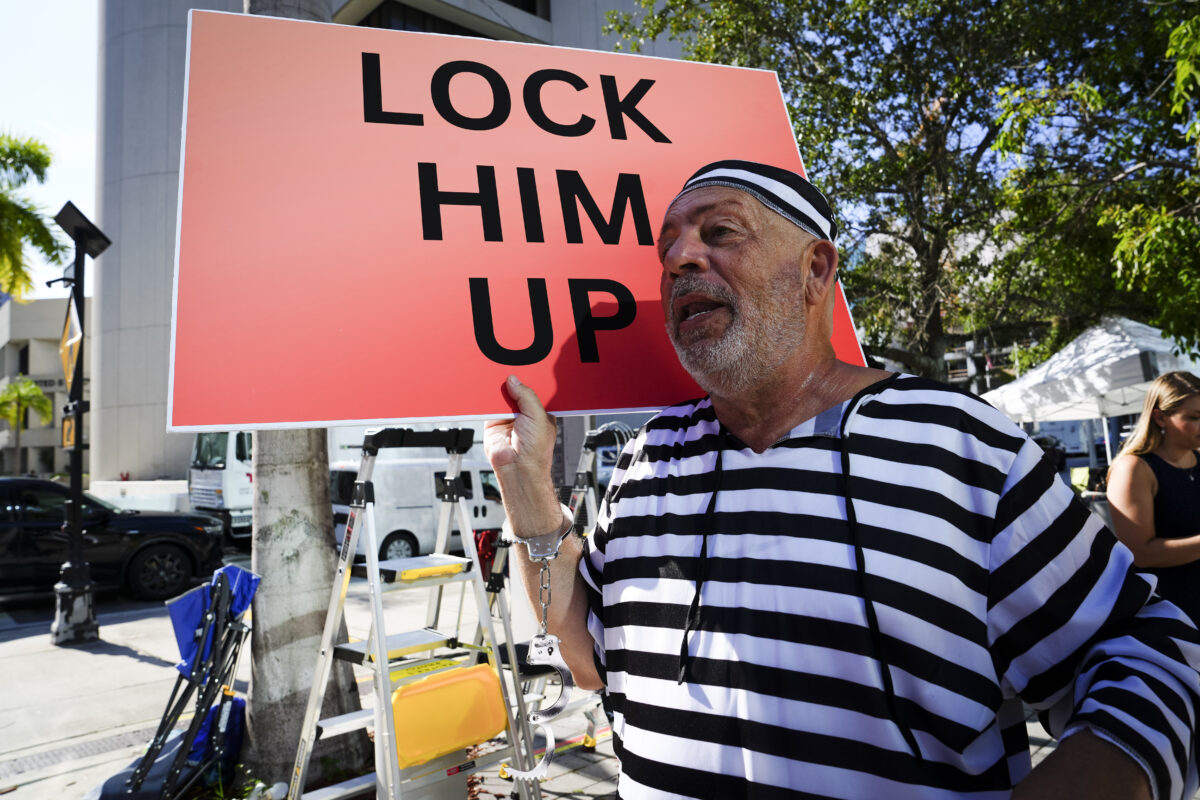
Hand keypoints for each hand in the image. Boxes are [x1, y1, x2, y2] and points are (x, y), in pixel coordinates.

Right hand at [484, 376, 561, 534]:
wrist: (517, 469)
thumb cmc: (536, 452)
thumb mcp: (538, 417)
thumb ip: (527, 396)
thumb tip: (515, 380)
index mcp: (540, 412)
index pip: (534, 390)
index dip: (530, 379)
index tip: (524, 366)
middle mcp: (524, 414)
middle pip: (516, 390)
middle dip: (512, 381)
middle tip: (507, 367)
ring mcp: (507, 417)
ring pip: (500, 396)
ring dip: (498, 388)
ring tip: (495, 375)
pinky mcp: (492, 422)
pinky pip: (486, 406)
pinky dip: (485, 398)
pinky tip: (486, 389)